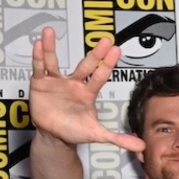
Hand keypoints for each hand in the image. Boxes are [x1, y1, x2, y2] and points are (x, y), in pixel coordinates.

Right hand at [29, 26, 144, 152]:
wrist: (55, 136)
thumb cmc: (75, 131)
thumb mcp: (98, 135)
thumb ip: (119, 139)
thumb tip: (141, 146)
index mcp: (87, 93)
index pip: (100, 76)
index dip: (107, 63)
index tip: (116, 49)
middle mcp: (73, 83)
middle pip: (85, 65)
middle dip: (95, 53)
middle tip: (105, 39)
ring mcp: (57, 82)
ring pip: (54, 61)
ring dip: (52, 47)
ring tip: (50, 31)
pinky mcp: (41, 84)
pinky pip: (39, 68)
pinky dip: (38, 57)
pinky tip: (38, 44)